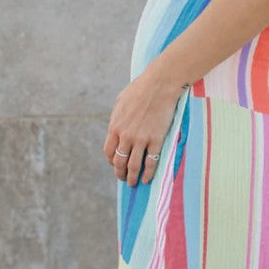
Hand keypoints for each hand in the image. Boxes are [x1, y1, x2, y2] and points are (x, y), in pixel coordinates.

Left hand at [103, 67, 184, 185]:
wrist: (159, 85)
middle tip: (123, 178)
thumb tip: (116, 128)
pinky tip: (148, 179)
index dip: (111, 161)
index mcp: (115, 126)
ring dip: (132, 177)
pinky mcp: (156, 140)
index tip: (115, 165)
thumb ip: (117, 118)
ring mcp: (141, 139)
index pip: (109, 152)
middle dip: (120, 173)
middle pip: (119, 162)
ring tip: (134, 183)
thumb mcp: (120, 102)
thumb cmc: (140, 89)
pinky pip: (151, 162)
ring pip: (133, 165)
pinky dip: (148, 174)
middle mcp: (125, 136)